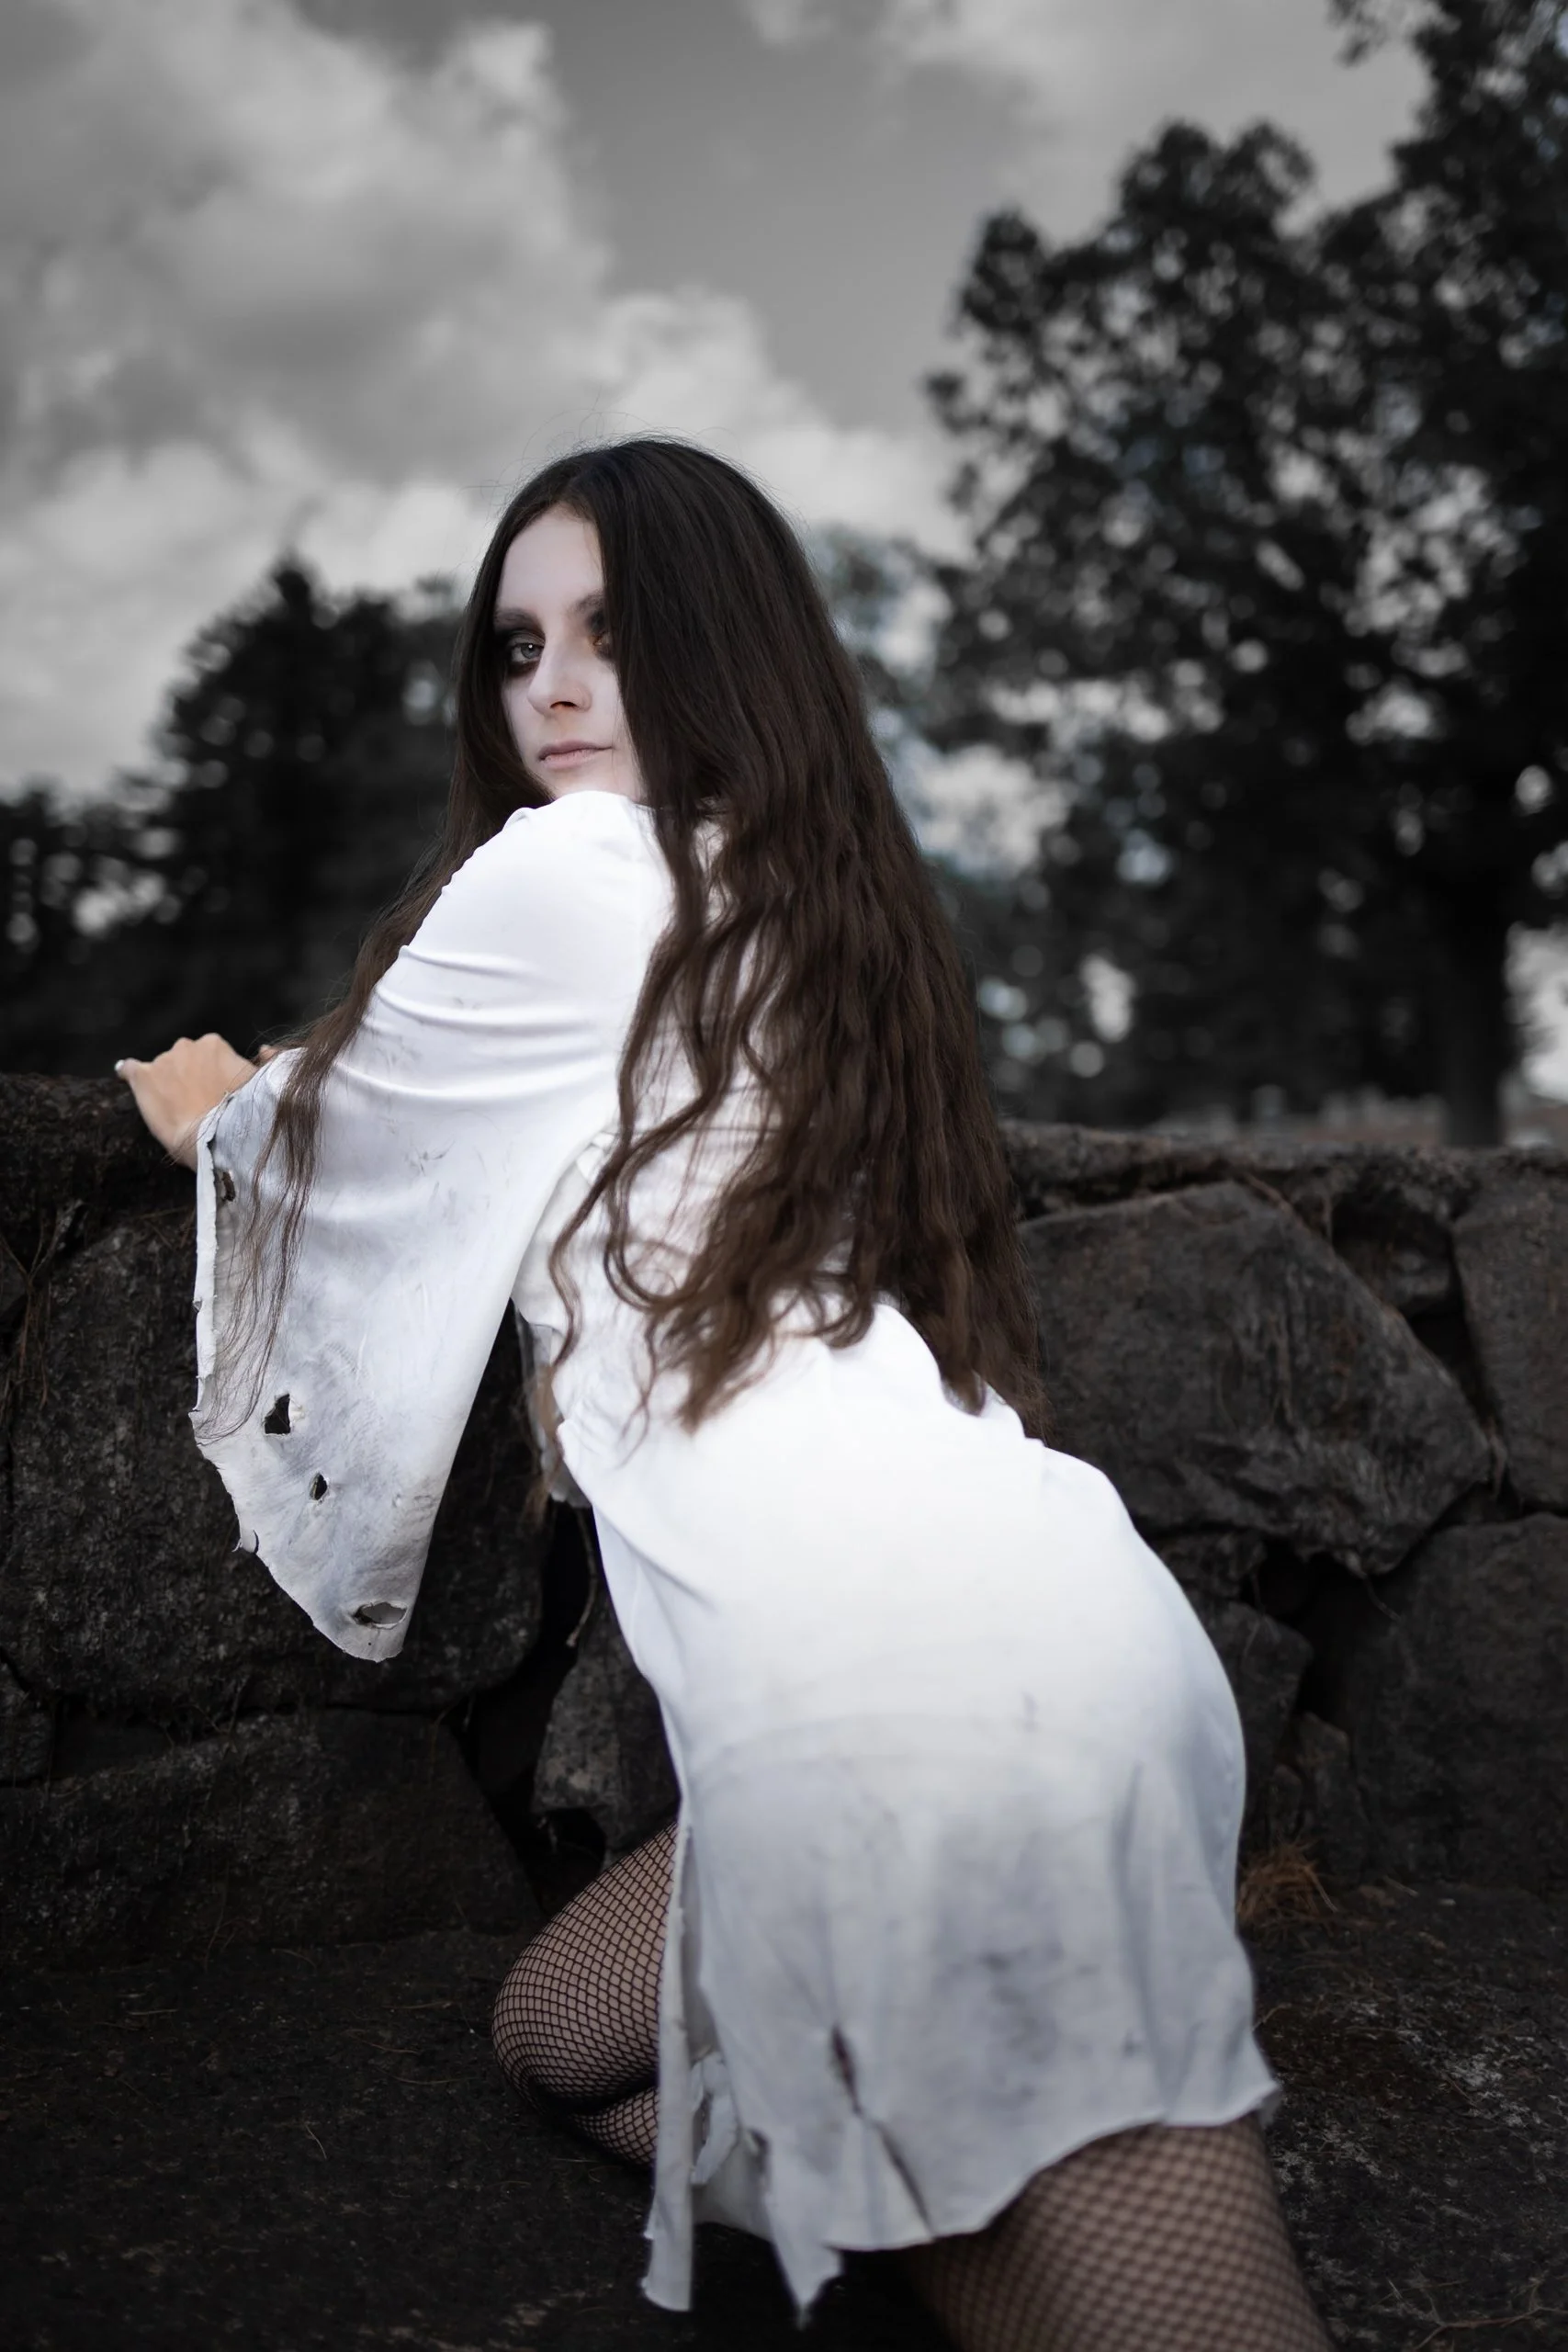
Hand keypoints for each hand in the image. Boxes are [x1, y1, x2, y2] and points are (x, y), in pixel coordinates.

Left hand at [114, 1033, 262, 1168]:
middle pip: (184, 1059)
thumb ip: (268, 1063)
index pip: (209, 1056)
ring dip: (166, 1083)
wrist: (213, 1139)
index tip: (215, 1095)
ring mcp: (162, 1061)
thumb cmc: (243, 1115)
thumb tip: (266, 1049)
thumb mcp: (263, 1085)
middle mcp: (186, 1046)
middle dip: (188, 1077)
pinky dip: (129, 1073)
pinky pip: (129, 1069)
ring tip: (174, 1109)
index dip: (212, 1077)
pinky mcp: (142, 1078)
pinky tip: (127, 1078)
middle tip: (197, 1105)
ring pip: (162, 1069)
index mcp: (214, 1044)